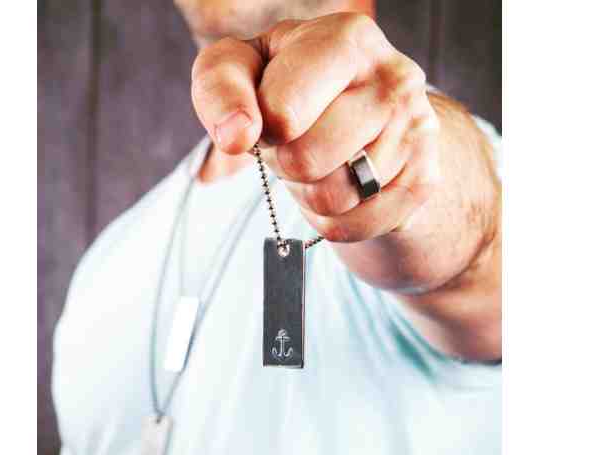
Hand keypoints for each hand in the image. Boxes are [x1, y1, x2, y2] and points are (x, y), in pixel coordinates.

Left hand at [191, 13, 439, 241]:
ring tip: (321, 158)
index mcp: (347, 39)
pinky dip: (332, 217)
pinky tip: (342, 182)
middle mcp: (394, 79)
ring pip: (331, 200)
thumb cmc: (289, 85)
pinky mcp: (423, 180)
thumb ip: (221, 88)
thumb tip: (237, 135)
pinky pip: (353, 226)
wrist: (358, 110)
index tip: (270, 117)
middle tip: (297, 140)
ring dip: (308, 191)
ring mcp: (417, 131)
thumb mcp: (241, 68)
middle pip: (305, 162)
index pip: (282, 114)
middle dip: (285, 162)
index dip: (261, 129)